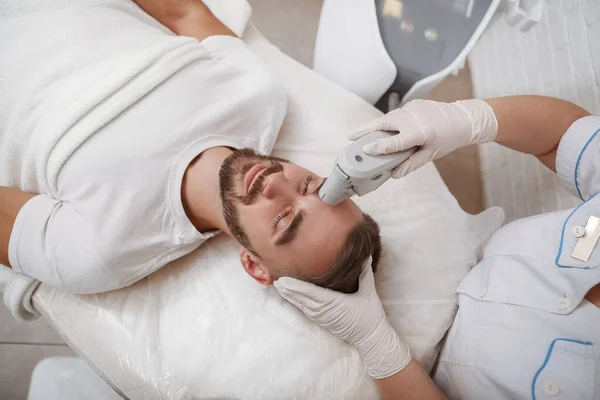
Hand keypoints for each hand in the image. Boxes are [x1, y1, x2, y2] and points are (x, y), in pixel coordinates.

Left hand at [274, 261, 410, 378]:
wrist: (371, 339)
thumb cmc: (370, 316)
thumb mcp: (369, 292)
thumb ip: (365, 273)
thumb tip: (366, 255)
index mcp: (334, 302)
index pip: (310, 292)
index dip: (295, 286)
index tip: (283, 280)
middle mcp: (324, 310)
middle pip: (301, 299)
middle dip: (288, 289)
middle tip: (275, 280)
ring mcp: (322, 317)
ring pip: (301, 305)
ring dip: (290, 296)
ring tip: (278, 287)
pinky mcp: (322, 321)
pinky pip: (306, 310)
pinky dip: (296, 303)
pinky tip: (290, 297)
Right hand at [349, 99, 497, 177]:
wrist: (465, 118)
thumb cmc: (449, 139)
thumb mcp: (432, 154)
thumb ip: (412, 163)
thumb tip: (395, 174)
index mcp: (419, 133)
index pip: (394, 142)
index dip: (378, 147)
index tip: (364, 150)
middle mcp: (414, 118)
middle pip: (384, 124)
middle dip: (366, 130)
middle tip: (351, 137)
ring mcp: (413, 108)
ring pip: (389, 117)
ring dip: (375, 125)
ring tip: (360, 134)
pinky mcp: (414, 104)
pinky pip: (398, 114)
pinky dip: (390, 121)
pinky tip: (384, 129)